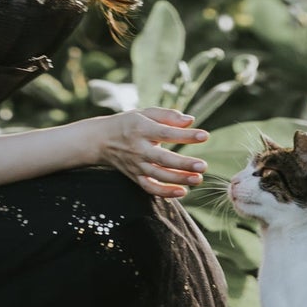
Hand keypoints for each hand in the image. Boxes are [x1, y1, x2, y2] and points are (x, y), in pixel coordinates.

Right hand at [87, 106, 208, 198]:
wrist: (101, 140)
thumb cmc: (129, 123)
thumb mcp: (145, 113)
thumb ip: (168, 115)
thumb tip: (191, 120)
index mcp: (142, 129)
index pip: (166, 133)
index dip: (186, 135)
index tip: (204, 135)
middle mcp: (138, 149)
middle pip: (163, 159)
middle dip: (183, 164)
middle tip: (203, 166)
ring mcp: (136, 165)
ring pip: (158, 176)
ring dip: (179, 179)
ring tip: (198, 179)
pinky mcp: (135, 177)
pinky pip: (150, 188)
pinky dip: (165, 193)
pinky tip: (182, 191)